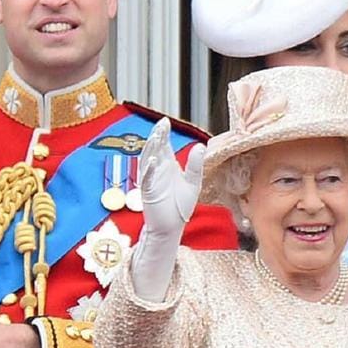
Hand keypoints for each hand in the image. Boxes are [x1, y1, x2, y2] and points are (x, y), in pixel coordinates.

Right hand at [137, 118, 205, 242]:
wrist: (172, 226)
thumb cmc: (180, 205)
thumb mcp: (193, 182)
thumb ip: (195, 165)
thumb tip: (200, 146)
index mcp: (168, 165)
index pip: (164, 145)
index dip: (163, 133)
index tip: (165, 121)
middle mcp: (157, 170)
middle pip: (155, 149)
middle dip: (157, 136)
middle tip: (161, 125)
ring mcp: (151, 180)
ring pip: (148, 160)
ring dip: (151, 148)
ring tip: (156, 137)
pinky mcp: (148, 192)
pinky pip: (147, 179)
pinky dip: (149, 170)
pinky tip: (153, 161)